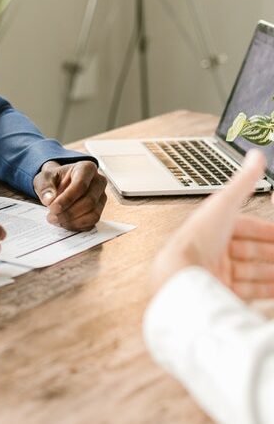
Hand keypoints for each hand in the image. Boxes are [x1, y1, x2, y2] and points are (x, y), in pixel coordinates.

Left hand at [33, 160, 106, 230]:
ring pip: (93, 214)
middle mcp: (98, 182)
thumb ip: (45, 187)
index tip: (52, 208)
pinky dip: (77, 226)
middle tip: (51, 217)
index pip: (81, 185)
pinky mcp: (99, 210)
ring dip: (73, 221)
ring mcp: (101, 197)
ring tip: (56, 220)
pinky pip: (92, 222)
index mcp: (86, 168)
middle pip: (89, 201)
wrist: (58, 184)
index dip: (67, 199)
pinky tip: (63, 223)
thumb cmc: (54, 179)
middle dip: (69, 212)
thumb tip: (49, 200)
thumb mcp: (44, 178)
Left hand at [150, 149, 273, 298]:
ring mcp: (218, 271)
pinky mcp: (221, 291)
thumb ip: (243, 181)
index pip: (246, 227)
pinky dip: (267, 290)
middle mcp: (214, 249)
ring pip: (254, 272)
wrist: (181, 273)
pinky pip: (250, 291)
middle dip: (273, 254)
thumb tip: (256, 155)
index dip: (268, 232)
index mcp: (214, 227)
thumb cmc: (199, 238)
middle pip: (252, 251)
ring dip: (273, 273)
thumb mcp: (224, 204)